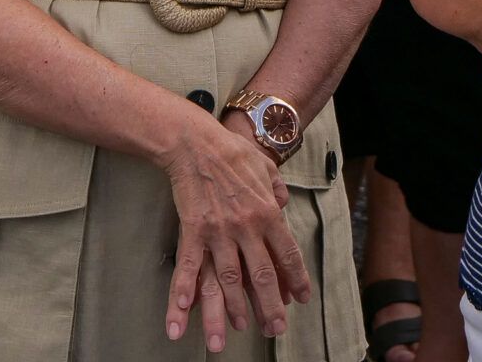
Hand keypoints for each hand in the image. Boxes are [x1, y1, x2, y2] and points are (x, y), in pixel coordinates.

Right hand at [163, 107, 309, 351]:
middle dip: (269, 306)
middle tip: (274, 331)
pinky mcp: (193, 230)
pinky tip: (181, 319)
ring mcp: (219, 231)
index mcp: (268, 212)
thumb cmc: (233, 152)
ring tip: (226, 340)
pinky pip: (190, 268)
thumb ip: (277, 189)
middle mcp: (247, 226)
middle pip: (262, 275)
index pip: (287, 254)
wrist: (198, 142)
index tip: (301, 299)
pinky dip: (184, 294)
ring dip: (229, 312)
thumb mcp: (266, 167)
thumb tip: (285, 204)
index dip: (296, 279)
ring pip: (228, 280)